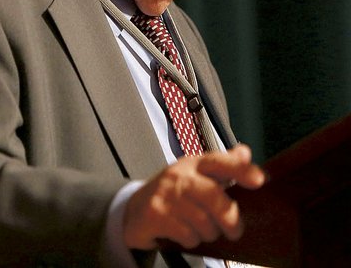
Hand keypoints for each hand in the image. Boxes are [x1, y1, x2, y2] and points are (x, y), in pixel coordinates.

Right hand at [123, 144, 265, 249]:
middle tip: (234, 231)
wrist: (133, 209)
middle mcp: (179, 175)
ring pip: (203, 221)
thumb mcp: (195, 175)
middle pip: (215, 197)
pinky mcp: (155, 214)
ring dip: (208, 233)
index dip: (240, 169)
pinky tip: (184, 234)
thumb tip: (245, 152)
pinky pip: (187, 235)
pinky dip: (191, 240)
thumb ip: (222, 166)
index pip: (218, 161)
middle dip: (230, 219)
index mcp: (193, 164)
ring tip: (202, 231)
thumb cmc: (172, 193)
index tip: (259, 180)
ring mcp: (166, 194)